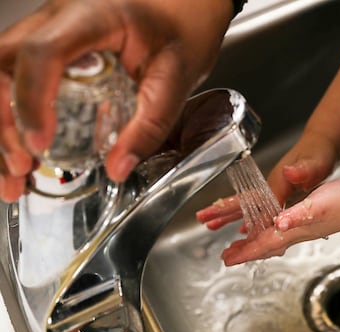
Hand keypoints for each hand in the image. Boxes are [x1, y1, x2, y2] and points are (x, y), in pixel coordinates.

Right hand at [0, 0, 232, 201]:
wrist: (186, 4)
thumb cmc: (183, 27)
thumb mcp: (178, 77)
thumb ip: (151, 123)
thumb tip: (118, 167)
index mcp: (92, 17)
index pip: (43, 53)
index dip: (33, 100)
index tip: (40, 142)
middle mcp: (58, 19)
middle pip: (5, 65)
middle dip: (4, 120)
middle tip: (22, 166)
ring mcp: (48, 31)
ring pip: (1, 74)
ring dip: (2, 125)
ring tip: (15, 172)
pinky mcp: (50, 50)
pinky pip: (17, 80)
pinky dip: (14, 118)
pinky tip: (23, 152)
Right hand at [196, 132, 337, 230]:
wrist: (323, 142)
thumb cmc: (319, 152)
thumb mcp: (314, 162)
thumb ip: (303, 169)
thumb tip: (291, 171)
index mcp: (276, 182)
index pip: (257, 205)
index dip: (244, 219)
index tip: (228, 230)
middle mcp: (270, 185)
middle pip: (242, 202)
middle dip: (222, 213)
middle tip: (201, 219)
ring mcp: (272, 189)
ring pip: (247, 206)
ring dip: (229, 216)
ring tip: (211, 226)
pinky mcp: (279, 192)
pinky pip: (258, 209)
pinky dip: (248, 220)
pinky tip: (243, 230)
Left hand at [221, 177, 339, 265]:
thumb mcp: (317, 204)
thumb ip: (296, 215)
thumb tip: (278, 225)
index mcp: (295, 229)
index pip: (264, 244)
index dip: (244, 252)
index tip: (226, 260)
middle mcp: (299, 232)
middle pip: (266, 247)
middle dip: (246, 252)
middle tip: (228, 257)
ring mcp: (306, 228)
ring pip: (274, 242)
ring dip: (257, 245)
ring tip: (243, 247)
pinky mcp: (312, 221)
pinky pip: (285, 234)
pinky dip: (272, 235)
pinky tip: (273, 230)